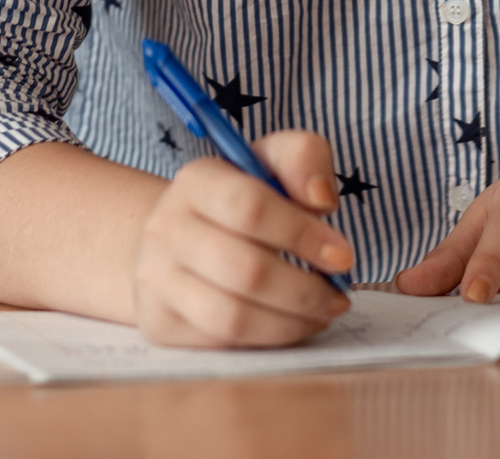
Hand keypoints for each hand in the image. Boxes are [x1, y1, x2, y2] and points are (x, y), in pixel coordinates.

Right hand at [131, 130, 355, 347]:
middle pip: (246, 270)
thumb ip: (304, 157)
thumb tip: (321, 199)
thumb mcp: (271, 163)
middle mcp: (166, 226)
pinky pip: (222, 342)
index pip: (250, 207)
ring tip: (322, 313)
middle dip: (306, 290)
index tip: (343, 255)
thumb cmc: (239, 203)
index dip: (303, 235)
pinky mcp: (159, 321)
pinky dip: (269, 340)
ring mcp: (156, 278)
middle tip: (339, 296)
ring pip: (233, 316)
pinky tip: (291, 325)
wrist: (178, 242)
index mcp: (197, 180)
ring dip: (292, 322)